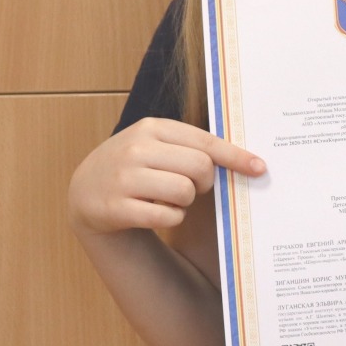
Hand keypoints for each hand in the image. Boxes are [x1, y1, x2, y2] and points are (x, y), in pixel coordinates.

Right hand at [69, 116, 265, 236]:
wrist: (86, 190)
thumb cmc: (135, 166)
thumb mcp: (156, 145)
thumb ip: (190, 147)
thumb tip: (243, 159)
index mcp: (152, 128)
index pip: (205, 141)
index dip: (235, 156)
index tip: (259, 167)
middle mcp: (137, 149)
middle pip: (200, 168)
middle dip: (204, 182)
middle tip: (192, 187)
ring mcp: (125, 178)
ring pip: (184, 192)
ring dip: (185, 202)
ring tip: (168, 198)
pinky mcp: (117, 207)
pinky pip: (166, 216)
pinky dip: (170, 218)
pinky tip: (154, 212)